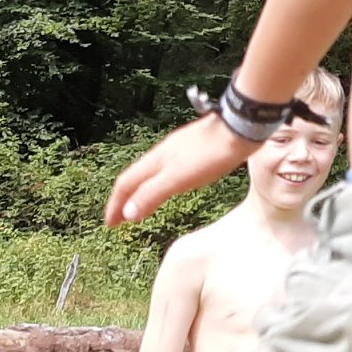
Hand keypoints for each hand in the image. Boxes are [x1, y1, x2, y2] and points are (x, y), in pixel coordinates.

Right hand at [105, 114, 259, 225]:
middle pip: (135, 177)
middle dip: (124, 199)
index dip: (115, 205)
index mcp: (156, 160)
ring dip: (141, 190)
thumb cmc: (213, 152)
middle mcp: (163, 153)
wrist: (242, 127)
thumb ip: (152, 194)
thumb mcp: (179, 178)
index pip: (126, 184)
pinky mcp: (195, 149)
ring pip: (151, 172)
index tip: (109, 224)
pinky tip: (172, 185)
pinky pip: (167, 169)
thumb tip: (127, 213)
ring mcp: (179, 149)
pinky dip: (159, 183)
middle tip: (119, 218)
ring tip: (140, 205)